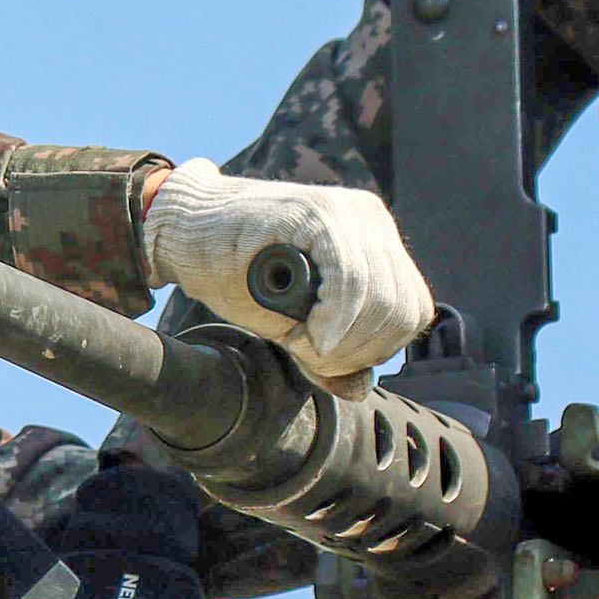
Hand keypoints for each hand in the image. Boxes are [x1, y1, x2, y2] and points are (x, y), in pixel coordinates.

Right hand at [140, 163, 434, 378]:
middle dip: (360, 351)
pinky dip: (336, 320)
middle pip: (401, 309)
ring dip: (344, 341)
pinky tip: (309, 333)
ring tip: (302, 343)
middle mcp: (372, 220)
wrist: (186, 229)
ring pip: (382, 299)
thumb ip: (331, 351)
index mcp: (375, 241)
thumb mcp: (293, 319)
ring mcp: (348, 212)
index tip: (334, 361)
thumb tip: (361, 387)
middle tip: (314, 356)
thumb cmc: (236, 269)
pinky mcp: (318, 213)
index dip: (378, 349)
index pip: (411, 309)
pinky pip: (352, 281)